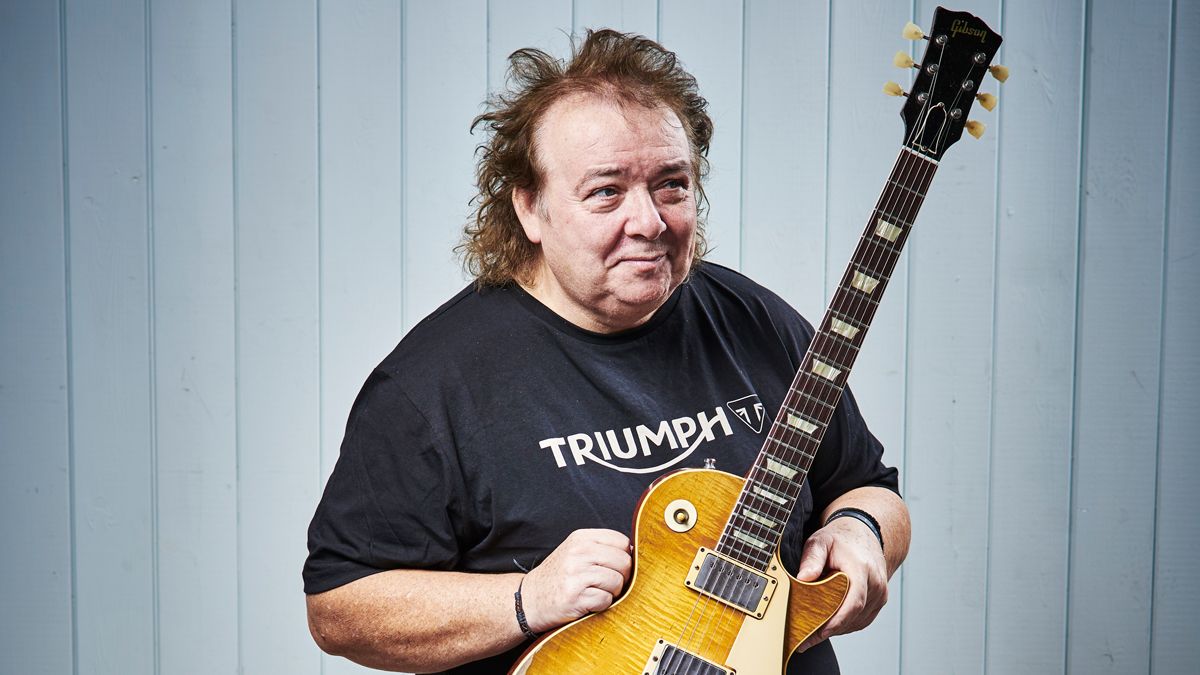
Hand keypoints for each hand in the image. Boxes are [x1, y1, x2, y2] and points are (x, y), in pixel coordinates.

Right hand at [520, 528, 631, 632]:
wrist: (528, 600)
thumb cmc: (558, 577)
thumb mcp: (575, 552)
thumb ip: (601, 548)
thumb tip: (634, 552)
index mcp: (581, 538)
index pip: (622, 541)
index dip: (624, 557)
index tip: (614, 567)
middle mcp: (578, 552)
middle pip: (624, 562)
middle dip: (621, 576)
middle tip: (606, 584)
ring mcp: (576, 573)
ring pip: (617, 581)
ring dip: (611, 592)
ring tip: (595, 592)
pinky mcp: (575, 595)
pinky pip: (606, 600)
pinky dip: (601, 605)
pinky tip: (587, 602)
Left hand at [794, 516, 888, 651]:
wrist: (863, 535)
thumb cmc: (840, 540)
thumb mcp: (820, 541)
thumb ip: (812, 558)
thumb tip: (804, 577)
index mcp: (862, 569)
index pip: (854, 601)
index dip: (838, 620)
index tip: (820, 632)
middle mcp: (876, 584)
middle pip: (854, 616)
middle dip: (829, 630)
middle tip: (805, 639)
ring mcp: (880, 594)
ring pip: (857, 621)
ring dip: (836, 629)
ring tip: (812, 634)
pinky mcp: (879, 601)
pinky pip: (861, 620)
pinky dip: (845, 625)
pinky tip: (828, 626)